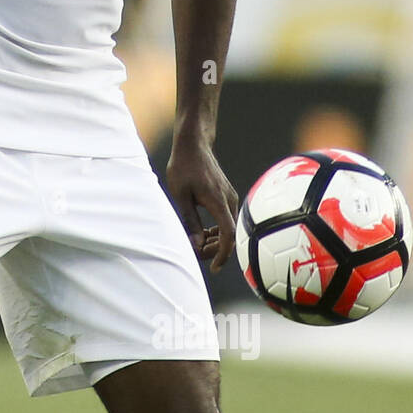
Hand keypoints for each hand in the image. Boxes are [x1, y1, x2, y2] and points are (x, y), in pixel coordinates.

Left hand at [165, 137, 238, 273]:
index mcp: (218, 201)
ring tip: (197, 244)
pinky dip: (218, 230)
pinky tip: (204, 233)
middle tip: (195, 254)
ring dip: (216, 241)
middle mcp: (229, 201)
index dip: (223, 254)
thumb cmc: (183, 167)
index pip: (228, 235)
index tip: (214, 267)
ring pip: (229, 228)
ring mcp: (231, 198)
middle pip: (230, 235)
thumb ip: (190, 222)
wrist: (194, 145)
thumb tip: (198, 246)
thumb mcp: (181, 196)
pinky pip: (227, 220)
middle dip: (215, 250)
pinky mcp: (228, 197)